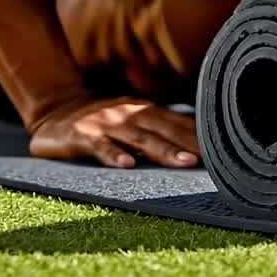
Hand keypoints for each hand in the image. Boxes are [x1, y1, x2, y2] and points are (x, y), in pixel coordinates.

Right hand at [29, 98, 199, 167]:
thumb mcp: (130, 120)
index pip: (176, 122)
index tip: (223, 146)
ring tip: (184, 163)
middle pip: (163, 129)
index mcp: (142, 111)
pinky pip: (99, 146)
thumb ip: (157, 129)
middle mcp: (127, 114)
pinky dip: (113, 155)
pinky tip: (127, 165)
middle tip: (212, 158)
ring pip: (138, 137)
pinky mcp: (81, 135)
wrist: (53, 112)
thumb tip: (196, 142)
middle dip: (188, 143)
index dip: (198, 134)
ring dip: (163, 150)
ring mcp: (105, 123)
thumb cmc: (101, 122)